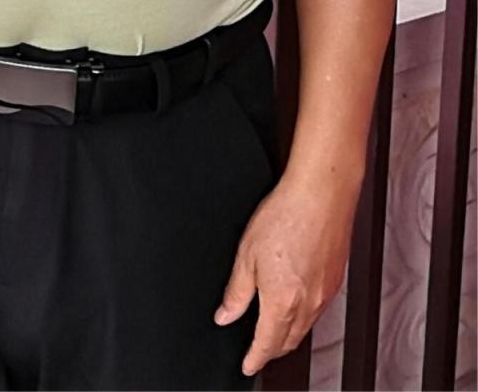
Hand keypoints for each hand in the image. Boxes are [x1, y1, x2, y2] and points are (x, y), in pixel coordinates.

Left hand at [213, 173, 358, 378]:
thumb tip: (225, 315)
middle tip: (257, 350)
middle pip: (288, 342)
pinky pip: (317, 311)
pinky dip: (303, 317)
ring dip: (288, 335)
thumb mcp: (247, 254)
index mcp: (282, 301)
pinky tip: (295, 304)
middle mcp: (308, 304)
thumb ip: (235, 291)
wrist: (322, 194)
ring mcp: (325, 294)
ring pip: (305, 328)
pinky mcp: (335, 281)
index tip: (247, 366)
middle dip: (271, 350)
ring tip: (273, 331)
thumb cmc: (286, 216)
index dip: (254, 359)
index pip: (267, 344)